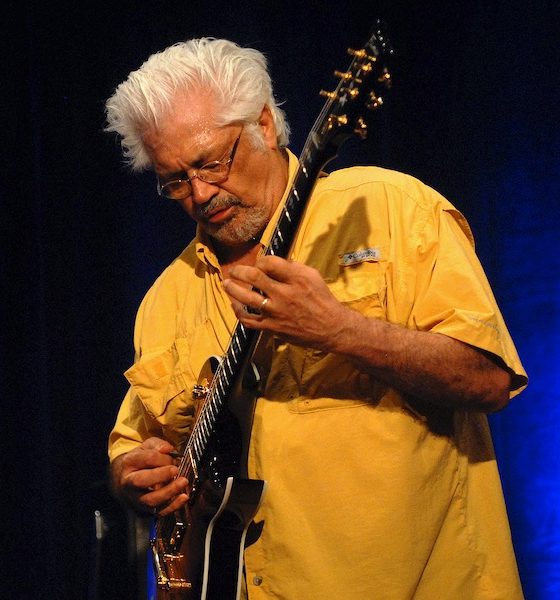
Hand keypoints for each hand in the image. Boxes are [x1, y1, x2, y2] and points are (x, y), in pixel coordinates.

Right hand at [111, 437, 188, 516]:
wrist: (126, 481)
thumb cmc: (140, 462)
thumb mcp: (146, 447)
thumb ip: (157, 445)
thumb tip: (168, 449)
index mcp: (129, 463)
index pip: (146, 459)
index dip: (163, 458)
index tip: (174, 458)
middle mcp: (128, 483)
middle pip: (141, 481)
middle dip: (160, 475)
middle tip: (175, 470)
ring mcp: (135, 499)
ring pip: (150, 500)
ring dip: (169, 492)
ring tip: (183, 482)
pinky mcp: (144, 511)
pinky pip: (158, 512)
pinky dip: (173, 506)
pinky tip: (183, 497)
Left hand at [223, 255, 350, 351]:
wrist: (331, 328)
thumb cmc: (322, 299)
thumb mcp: (313, 276)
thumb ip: (292, 267)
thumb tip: (272, 261)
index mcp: (297, 278)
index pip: (269, 262)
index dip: (259, 260)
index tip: (259, 264)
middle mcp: (285, 294)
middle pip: (254, 277)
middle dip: (239, 271)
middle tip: (235, 270)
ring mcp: (277, 312)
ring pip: (246, 298)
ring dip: (232, 289)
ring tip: (226, 283)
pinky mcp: (272, 327)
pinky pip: (248, 320)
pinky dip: (237, 311)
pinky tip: (234, 304)